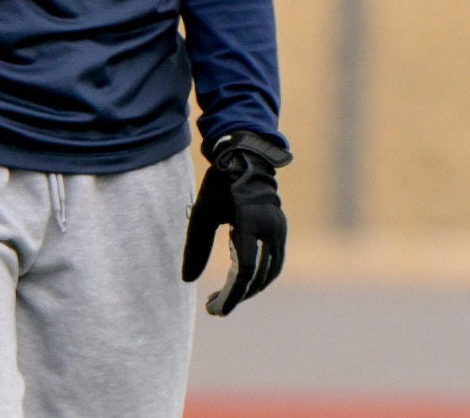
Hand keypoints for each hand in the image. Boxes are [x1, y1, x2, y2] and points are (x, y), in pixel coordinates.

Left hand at [183, 131, 291, 315]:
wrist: (246, 159)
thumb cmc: (219, 184)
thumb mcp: (202, 213)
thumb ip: (196, 247)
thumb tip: (188, 280)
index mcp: (249, 224)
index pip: (243, 271)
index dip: (231, 295)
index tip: (216, 310)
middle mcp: (270, 230)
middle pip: (257, 277)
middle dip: (237, 296)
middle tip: (214, 308)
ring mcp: (280, 230)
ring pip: (269, 273)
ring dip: (249, 288)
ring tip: (226, 297)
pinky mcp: (281, 230)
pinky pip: (274, 262)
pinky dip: (259, 276)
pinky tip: (239, 280)